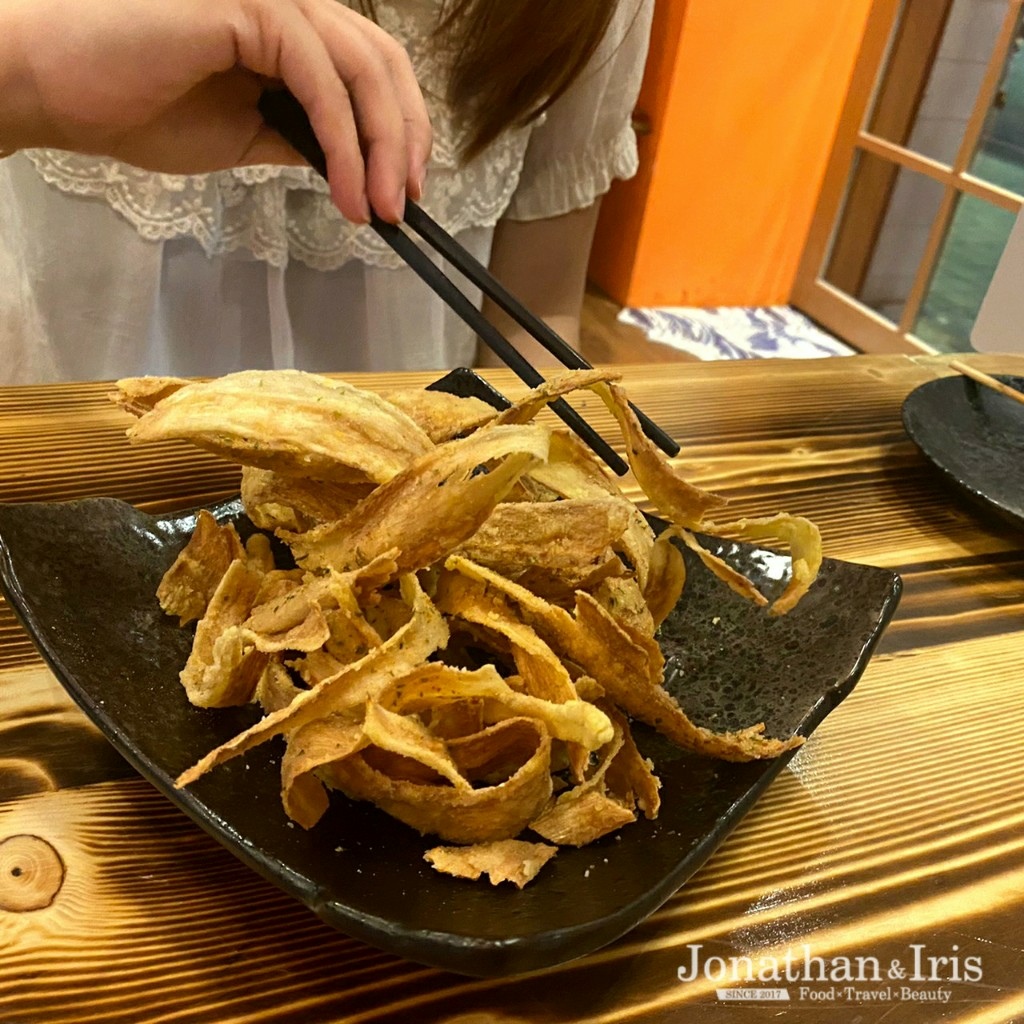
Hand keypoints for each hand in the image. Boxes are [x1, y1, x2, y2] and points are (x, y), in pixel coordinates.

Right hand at [0, 0, 431, 221]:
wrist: (61, 93)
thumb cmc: (138, 107)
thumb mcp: (244, 134)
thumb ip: (300, 136)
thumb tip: (350, 162)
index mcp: (290, 28)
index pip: (371, 67)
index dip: (402, 126)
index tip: (405, 188)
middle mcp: (289, 2)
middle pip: (382, 63)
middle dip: (405, 141)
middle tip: (403, 206)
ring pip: (360, 70)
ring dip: (381, 149)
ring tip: (380, 210)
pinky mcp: (248, 6)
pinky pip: (319, 78)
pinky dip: (343, 141)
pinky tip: (347, 191)